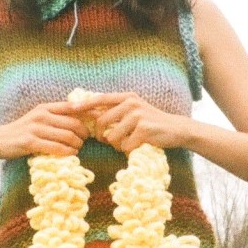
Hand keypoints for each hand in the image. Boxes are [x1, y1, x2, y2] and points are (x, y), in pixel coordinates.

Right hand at [0, 102, 89, 158]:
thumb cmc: (23, 130)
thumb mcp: (39, 118)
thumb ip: (57, 117)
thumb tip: (82, 119)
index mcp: (45, 107)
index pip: (73, 106)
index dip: (89, 111)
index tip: (100, 117)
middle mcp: (42, 115)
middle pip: (73, 123)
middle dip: (84, 133)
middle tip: (85, 140)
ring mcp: (35, 128)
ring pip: (67, 136)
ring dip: (77, 145)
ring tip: (77, 148)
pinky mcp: (30, 142)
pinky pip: (56, 148)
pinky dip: (67, 152)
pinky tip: (70, 154)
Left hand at [69, 90, 192, 153]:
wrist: (177, 129)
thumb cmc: (151, 123)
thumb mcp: (134, 110)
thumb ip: (116, 110)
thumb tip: (91, 115)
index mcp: (127, 97)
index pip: (100, 99)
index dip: (84, 105)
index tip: (71, 109)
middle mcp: (131, 103)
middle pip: (101, 122)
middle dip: (100, 136)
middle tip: (106, 140)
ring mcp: (137, 116)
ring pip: (112, 137)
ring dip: (118, 145)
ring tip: (129, 142)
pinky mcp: (144, 130)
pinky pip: (125, 146)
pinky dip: (129, 150)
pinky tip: (139, 146)